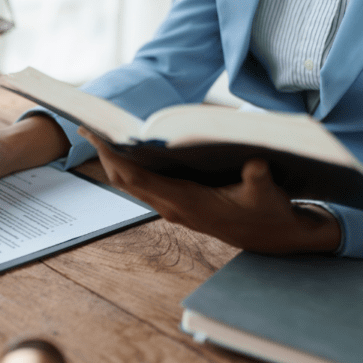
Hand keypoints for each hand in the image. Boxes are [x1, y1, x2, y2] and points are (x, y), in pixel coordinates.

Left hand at [78, 127, 340, 254]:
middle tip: (87, 125)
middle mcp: (171, 206)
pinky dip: (128, 165)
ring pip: (130, 182)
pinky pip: (142, 184)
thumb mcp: (269, 194)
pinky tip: (127, 146)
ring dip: (113, 159)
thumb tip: (255, 164)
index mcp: (184, 202)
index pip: (135, 176)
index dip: (112, 154)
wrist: (275, 237)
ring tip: (100, 131)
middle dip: (104, 153)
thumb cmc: (270, 212)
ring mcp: (171, 206)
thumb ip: (259, 179)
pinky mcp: (176, 203)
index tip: (95, 133)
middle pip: (123, 179)